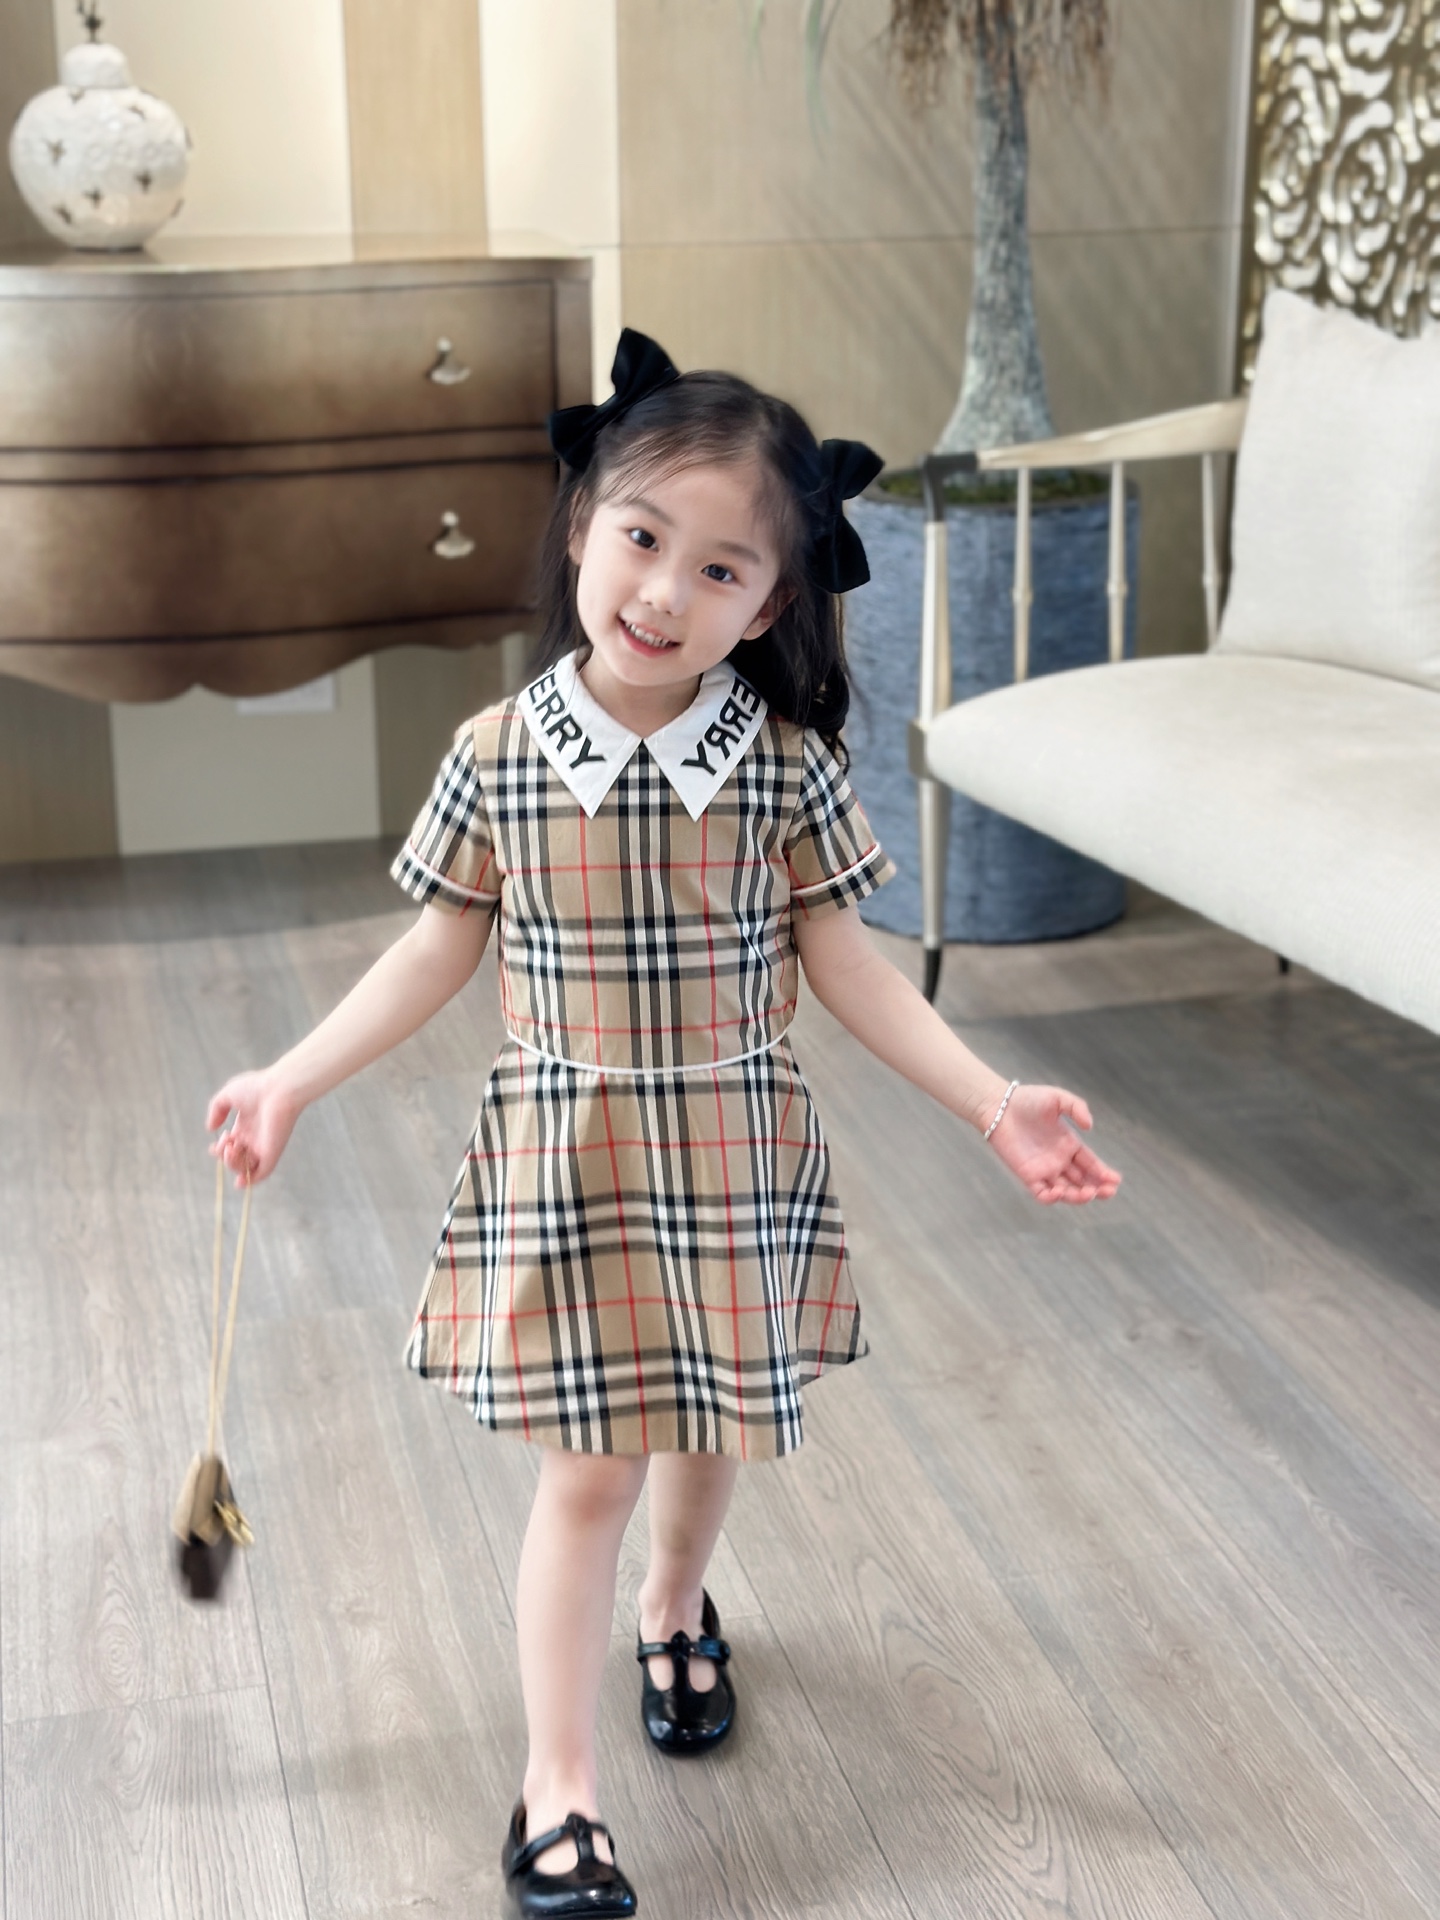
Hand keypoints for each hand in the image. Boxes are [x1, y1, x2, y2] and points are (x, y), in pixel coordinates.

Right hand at [206, 1069, 299, 1185]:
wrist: (279, 1089)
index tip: (215, 1145)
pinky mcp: (272, 1153)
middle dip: (224, 1157)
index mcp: (245, 1125)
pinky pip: (262, 1173)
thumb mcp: (227, 1095)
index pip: (231, 1145)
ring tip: (231, 1148)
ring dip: (232, 1164)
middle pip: (236, 1158)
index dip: (220, 1150)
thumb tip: (210, 1128)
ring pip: (246, 1167)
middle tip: (225, 1143)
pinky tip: (240, 1181)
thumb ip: (216, 1110)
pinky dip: (251, 1180)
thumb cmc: (256, 1088)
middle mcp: (254, 1138)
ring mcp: (264, 1146)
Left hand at [986, 1084, 1121, 1204]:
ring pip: (1066, 1191)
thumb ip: (1077, 1108)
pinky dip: (1051, 1198)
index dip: (1104, 1174)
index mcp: (1069, 1144)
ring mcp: (1044, 1170)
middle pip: (1083, 1182)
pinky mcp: (1027, 1175)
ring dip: (1078, 1196)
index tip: (1115, 1180)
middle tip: (1107, 1191)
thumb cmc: (1028, 1100)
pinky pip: (1041, 1194)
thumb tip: (1089, 1126)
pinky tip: (1059, 1193)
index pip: (1091, 1164)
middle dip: (1097, 1189)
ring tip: (1087, 1193)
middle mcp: (1059, 1160)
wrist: (999, 1106)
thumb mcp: (1058, 1098)